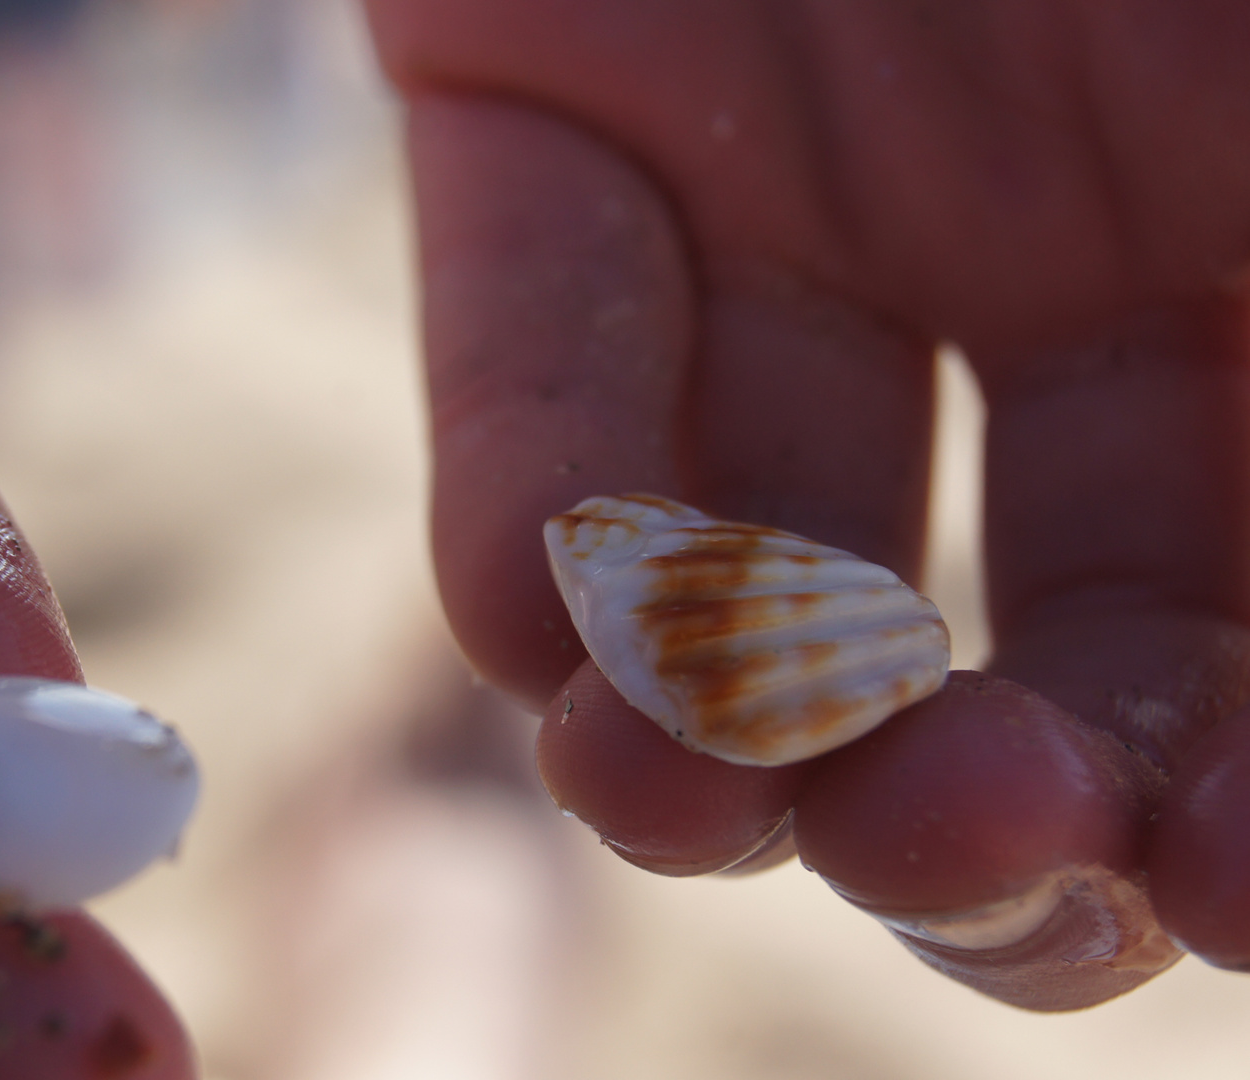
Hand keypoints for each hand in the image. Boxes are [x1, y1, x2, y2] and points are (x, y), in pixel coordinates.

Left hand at [368, 0, 1249, 1009]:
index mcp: (1221, 242)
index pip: (1197, 604)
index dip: (1205, 779)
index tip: (1228, 896)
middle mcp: (1005, 246)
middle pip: (943, 636)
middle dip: (950, 797)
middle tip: (960, 857)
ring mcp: (763, 192)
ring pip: (703, 543)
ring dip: (691, 724)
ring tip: (678, 798)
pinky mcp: (527, 101)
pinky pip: (518, 350)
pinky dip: (526, 528)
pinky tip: (556, 646)